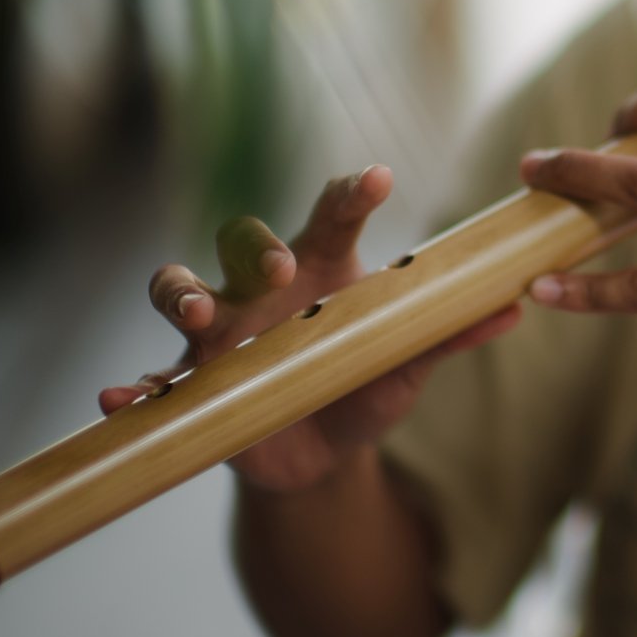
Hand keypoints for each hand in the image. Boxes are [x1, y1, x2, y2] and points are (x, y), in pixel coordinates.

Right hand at [100, 165, 520, 493]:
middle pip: (241, 241)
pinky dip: (133, 387)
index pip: (333, 217)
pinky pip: (153, 378)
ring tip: (194, 315)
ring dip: (179, 295)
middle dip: (254, 247)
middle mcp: (261, 289)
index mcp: (322, 270)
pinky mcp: (191, 384)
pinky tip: (119, 398)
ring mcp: (218, 333)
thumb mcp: (408, 366)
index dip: (352, 194)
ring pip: (179, 290)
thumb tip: (517, 307)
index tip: (380, 180)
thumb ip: (449, 334)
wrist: (318, 456)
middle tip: (279, 267)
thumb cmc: (364, 387)